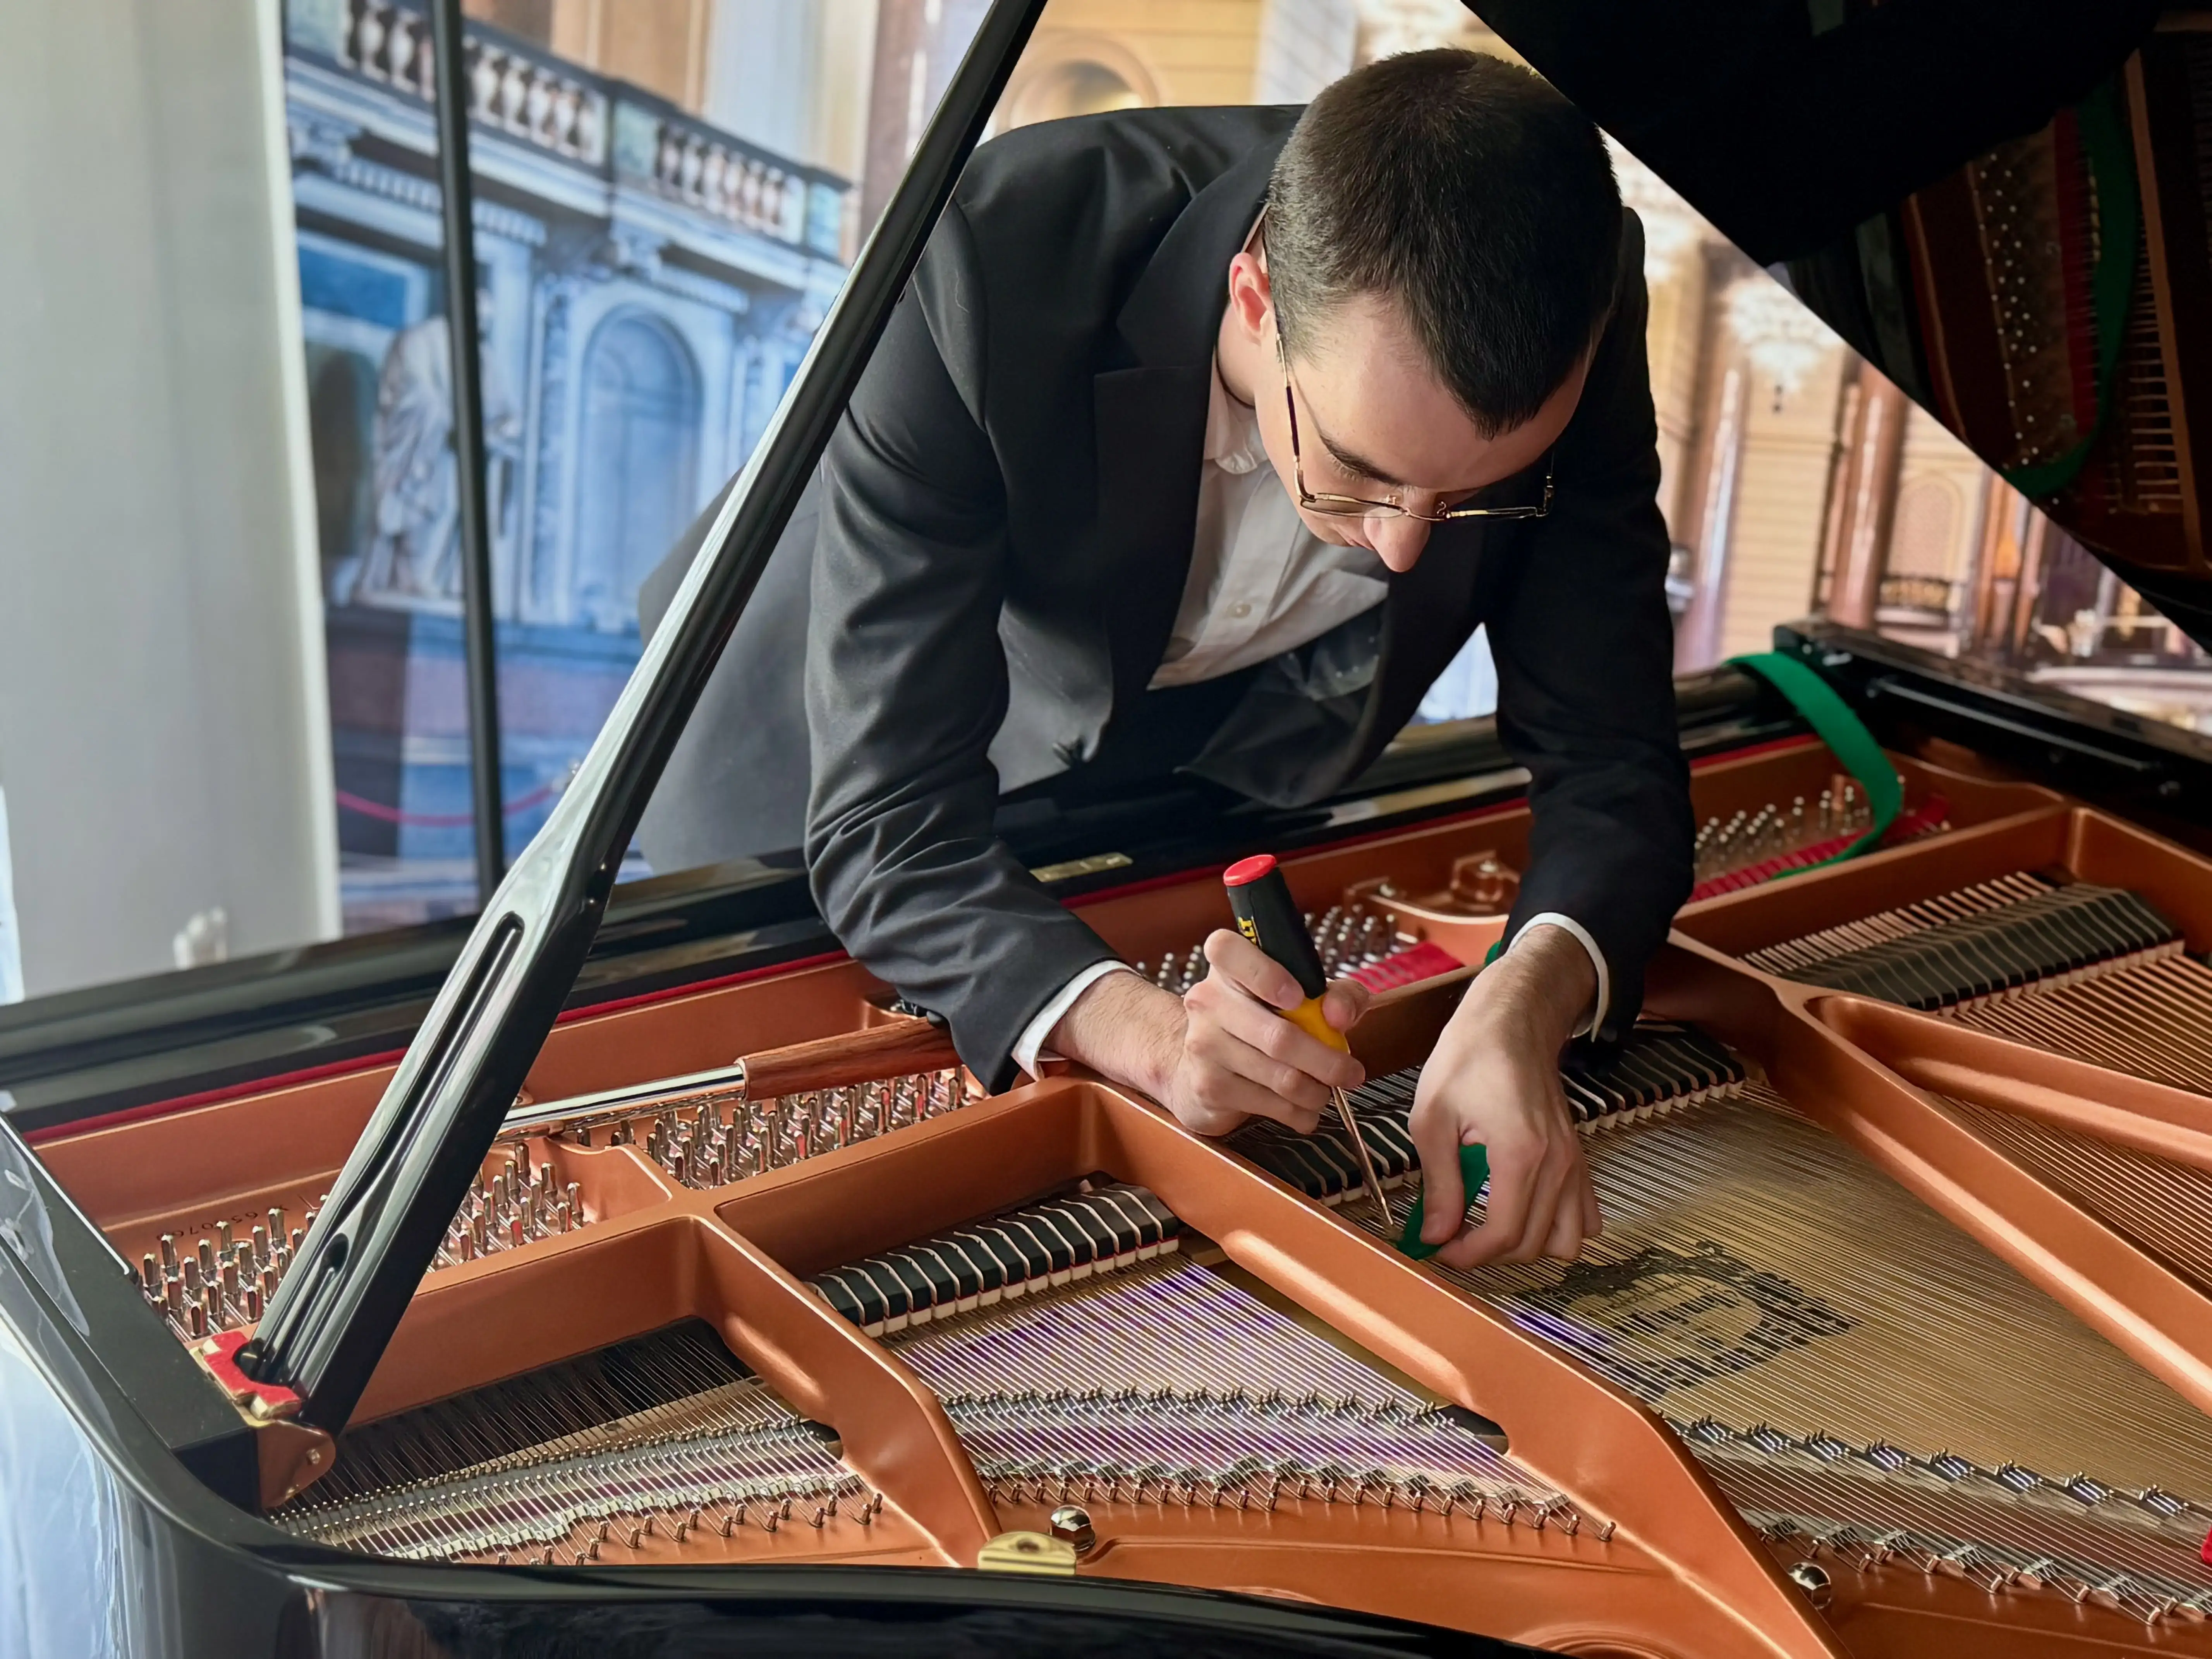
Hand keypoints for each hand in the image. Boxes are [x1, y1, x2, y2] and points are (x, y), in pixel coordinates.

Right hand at [1048, 930, 1368, 1135]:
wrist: (1181, 1062)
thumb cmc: (1248, 1023)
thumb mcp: (1284, 996)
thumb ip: (1330, 994)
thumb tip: (1349, 1009)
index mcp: (1225, 970)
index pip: (1236, 954)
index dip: (1272, 975)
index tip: (1302, 997)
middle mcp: (1206, 1007)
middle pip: (1278, 1034)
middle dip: (1327, 1057)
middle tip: (1351, 1069)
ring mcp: (1202, 1052)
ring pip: (1278, 1077)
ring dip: (1317, 1090)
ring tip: (1328, 1091)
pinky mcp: (1205, 1093)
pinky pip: (1268, 1107)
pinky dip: (1299, 1113)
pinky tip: (1303, 1110)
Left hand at [1412, 926, 1601, 1266]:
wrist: (1511, 1021)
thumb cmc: (1468, 1058)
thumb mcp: (1432, 1118)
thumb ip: (1439, 1183)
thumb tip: (1434, 1235)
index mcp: (1521, 1153)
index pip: (1504, 1235)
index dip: (1467, 1255)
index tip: (1438, 1249)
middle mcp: (1558, 1163)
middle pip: (1534, 1244)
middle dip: (1489, 1253)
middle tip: (1451, 1236)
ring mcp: (1573, 1161)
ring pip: (1566, 1240)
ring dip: (1525, 1245)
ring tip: (1486, 1224)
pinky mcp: (1577, 1157)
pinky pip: (1583, 1216)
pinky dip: (1555, 1227)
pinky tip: (1518, 1209)